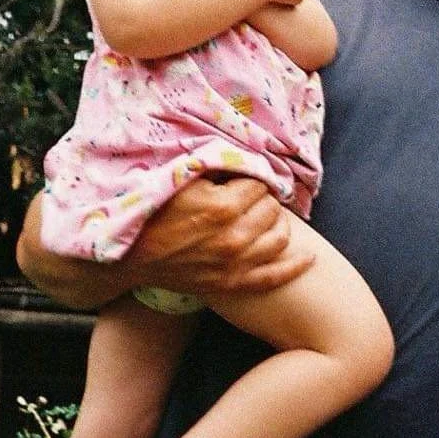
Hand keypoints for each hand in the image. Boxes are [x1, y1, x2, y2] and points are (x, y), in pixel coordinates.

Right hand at [126, 178, 311, 298]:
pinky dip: (295, 266)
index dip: (251, 177)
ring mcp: (235, 264)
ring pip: (280, 237)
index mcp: (223, 207)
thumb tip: (244, 153)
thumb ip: (215, 164)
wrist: (129, 256)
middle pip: (272, 208)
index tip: (240, 178)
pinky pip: (274, 277)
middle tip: (247, 195)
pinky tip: (309, 256)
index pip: (260, 183)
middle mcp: (235, 238)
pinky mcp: (232, 284)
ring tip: (265, 215)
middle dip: (262, 198)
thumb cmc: (153, 210)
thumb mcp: (181, 177)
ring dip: (277, 223)